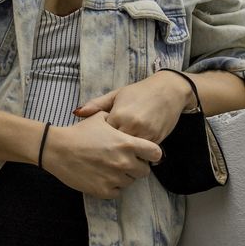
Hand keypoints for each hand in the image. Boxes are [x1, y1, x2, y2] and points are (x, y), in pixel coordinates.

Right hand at [41, 113, 162, 199]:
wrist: (57, 149)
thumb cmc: (79, 132)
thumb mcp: (100, 118)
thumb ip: (117, 120)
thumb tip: (125, 120)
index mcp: (127, 143)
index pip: (156, 154)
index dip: (150, 153)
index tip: (143, 153)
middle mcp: (124, 162)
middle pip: (144, 171)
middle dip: (135, 166)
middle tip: (121, 161)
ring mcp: (115, 178)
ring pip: (130, 182)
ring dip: (123, 176)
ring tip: (108, 168)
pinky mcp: (104, 190)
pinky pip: (117, 192)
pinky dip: (112, 186)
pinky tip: (102, 177)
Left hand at [73, 71, 193, 144]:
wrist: (168, 90)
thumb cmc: (139, 92)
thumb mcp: (116, 95)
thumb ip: (96, 105)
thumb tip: (76, 113)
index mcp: (119, 115)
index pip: (103, 135)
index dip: (99, 139)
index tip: (96, 140)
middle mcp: (132, 126)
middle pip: (116, 148)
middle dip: (111, 150)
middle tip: (105, 152)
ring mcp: (146, 134)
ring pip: (131, 154)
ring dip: (125, 155)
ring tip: (118, 154)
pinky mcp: (158, 139)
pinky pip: (144, 153)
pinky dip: (138, 154)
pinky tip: (133, 152)